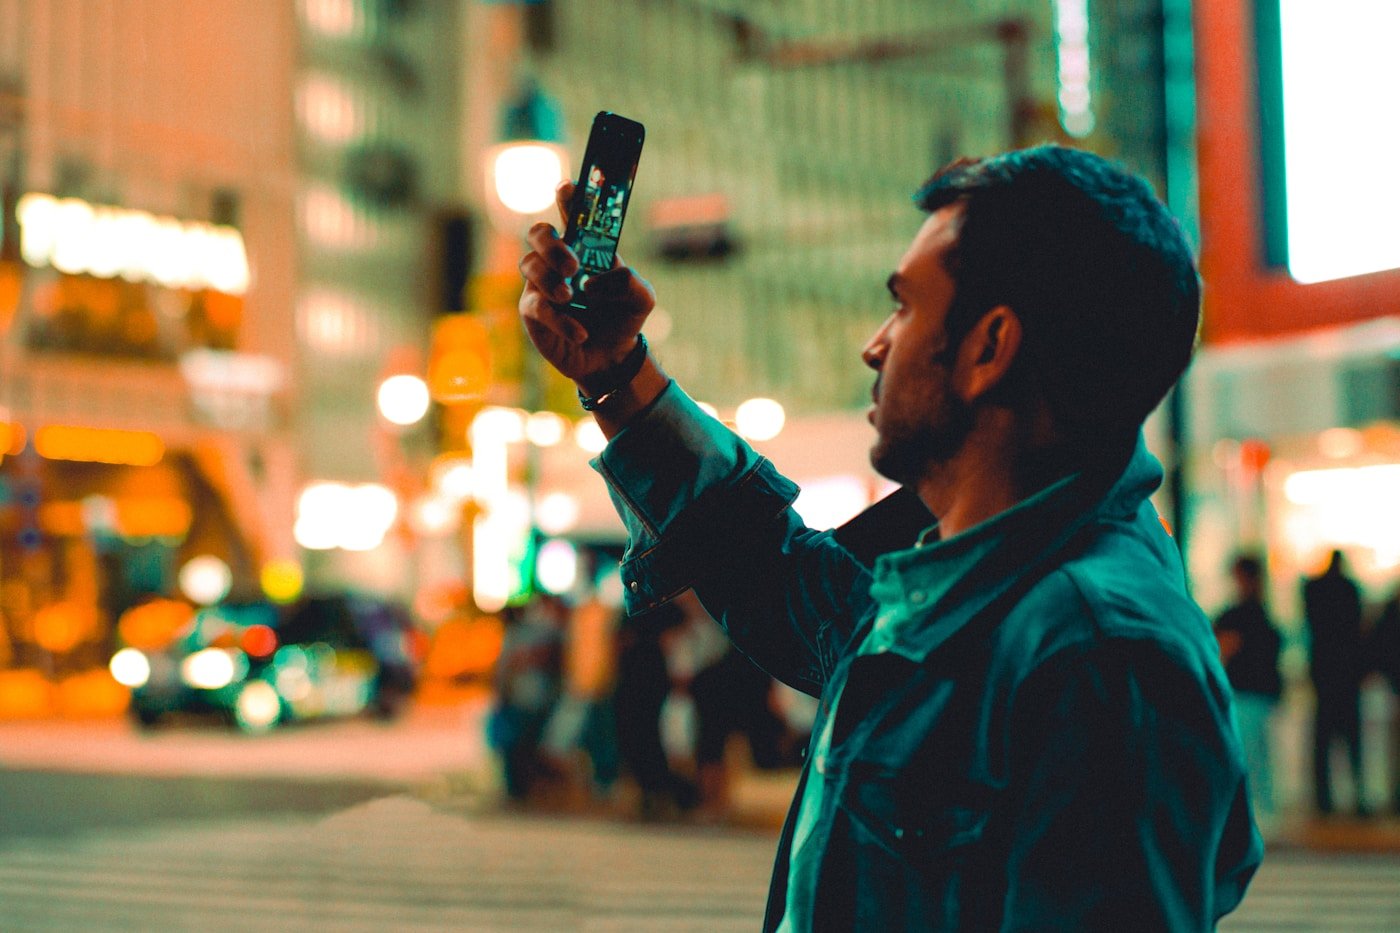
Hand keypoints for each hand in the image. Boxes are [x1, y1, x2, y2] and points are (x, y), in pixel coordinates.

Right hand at [518, 181, 655, 384]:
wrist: (613, 357)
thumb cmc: (623, 317)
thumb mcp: (641, 297)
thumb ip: (627, 281)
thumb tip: (589, 283)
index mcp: (585, 247)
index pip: (571, 213)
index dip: (566, 197)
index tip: (567, 187)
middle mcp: (558, 260)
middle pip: (538, 233)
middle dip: (551, 243)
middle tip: (573, 265)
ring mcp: (541, 284)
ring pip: (529, 265)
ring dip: (550, 280)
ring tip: (571, 297)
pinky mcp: (532, 312)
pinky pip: (535, 306)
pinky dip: (559, 319)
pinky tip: (580, 333)